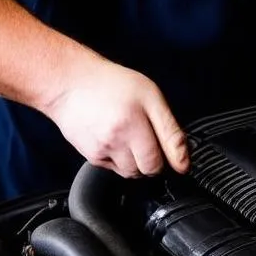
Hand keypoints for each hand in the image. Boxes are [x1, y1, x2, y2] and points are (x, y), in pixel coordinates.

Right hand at [45, 58, 189, 177]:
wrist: (71, 83)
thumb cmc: (112, 84)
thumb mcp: (151, 96)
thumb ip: (171, 130)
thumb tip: (183, 162)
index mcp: (134, 123)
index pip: (159, 162)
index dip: (171, 159)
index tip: (174, 157)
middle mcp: (116, 139)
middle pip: (146, 171)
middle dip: (154, 160)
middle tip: (150, 138)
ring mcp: (101, 150)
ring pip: (131, 173)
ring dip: (137, 162)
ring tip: (132, 137)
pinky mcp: (90, 156)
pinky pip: (114, 169)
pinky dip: (120, 159)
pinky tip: (117, 139)